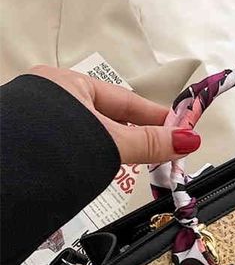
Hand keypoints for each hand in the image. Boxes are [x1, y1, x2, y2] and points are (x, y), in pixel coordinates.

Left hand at [28, 65, 200, 163]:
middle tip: (164, 149)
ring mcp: (41, 124)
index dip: (156, 116)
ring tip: (139, 161)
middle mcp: (52, 99)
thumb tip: (186, 140)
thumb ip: (148, 143)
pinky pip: (77, 149)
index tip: (180, 128)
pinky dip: (95, 158)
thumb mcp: (109, 143)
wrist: (5, 180)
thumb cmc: (48, 147)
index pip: (126, 100)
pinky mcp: (35, 148)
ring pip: (93, 134)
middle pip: (110, 117)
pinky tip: (105, 169)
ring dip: (117, 148)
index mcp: (67, 84)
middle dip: (137, 134)